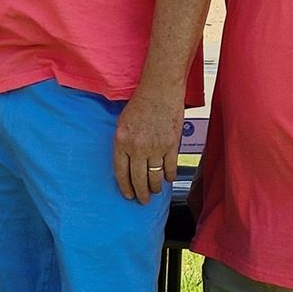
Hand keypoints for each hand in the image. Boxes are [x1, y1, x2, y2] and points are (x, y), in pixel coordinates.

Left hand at [113, 90, 183, 204]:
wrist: (160, 90)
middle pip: (138, 179)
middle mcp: (137, 147)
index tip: (128, 195)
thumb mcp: (122, 123)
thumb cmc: (140, 104)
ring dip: (155, 187)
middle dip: (141, 194)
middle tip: (143, 201)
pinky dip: (169, 176)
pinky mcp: (171, 145)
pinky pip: (170, 168)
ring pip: (155, 177)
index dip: (125, 187)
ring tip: (155, 191)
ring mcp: (155, 147)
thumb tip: (127, 165)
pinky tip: (167, 179)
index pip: (121, 173)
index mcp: (122, 142)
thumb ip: (123, 144)